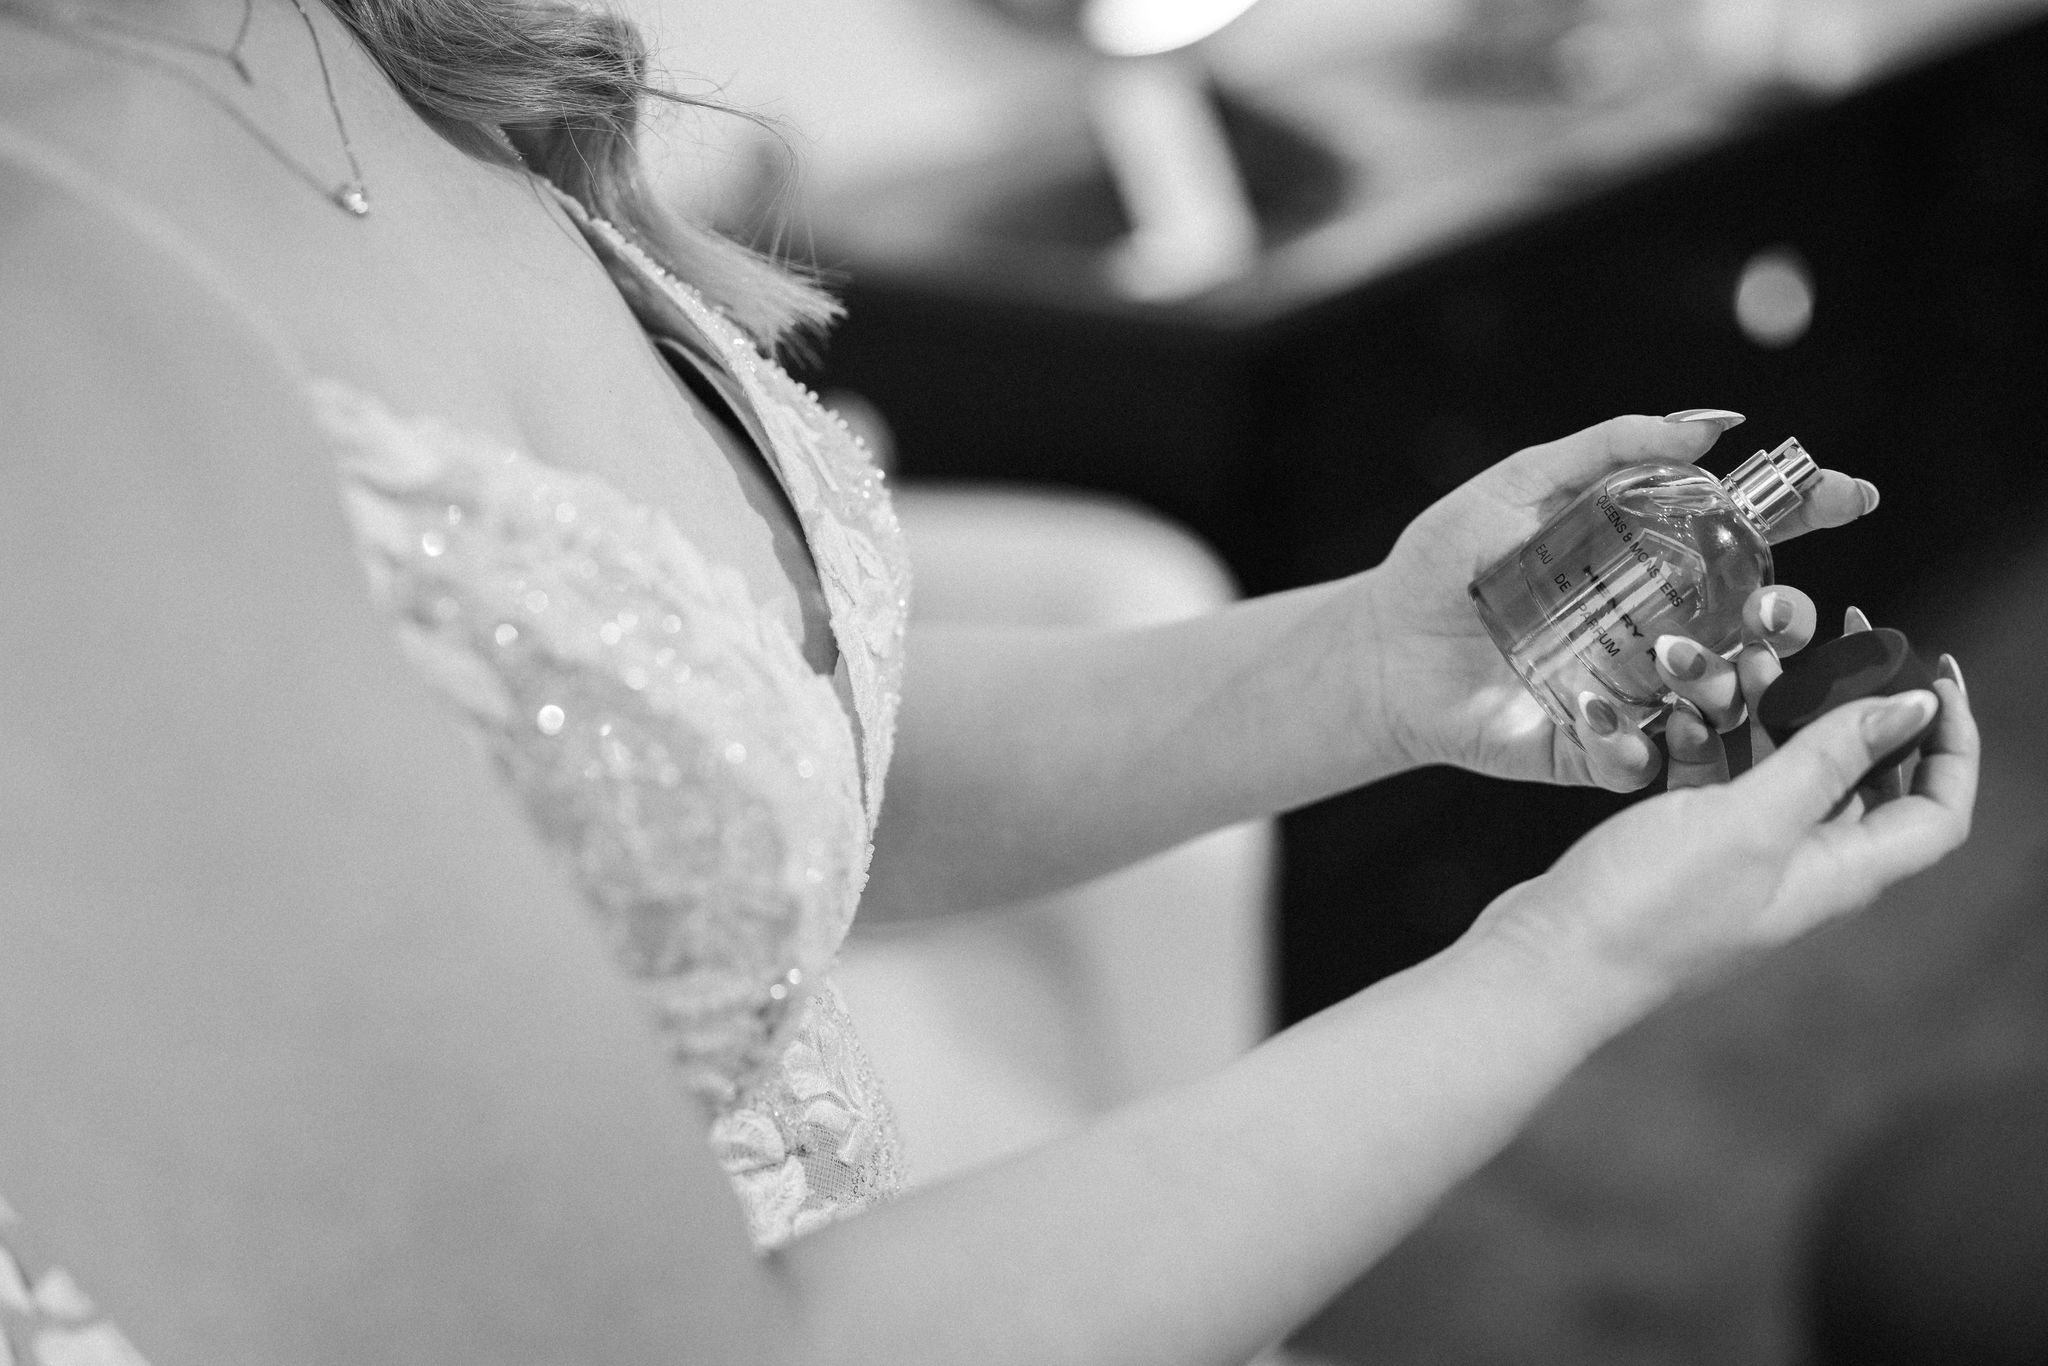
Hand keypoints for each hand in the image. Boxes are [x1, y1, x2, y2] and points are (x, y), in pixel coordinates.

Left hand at [1358, 413, 1875, 790]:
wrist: (1380, 648)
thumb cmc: (1444, 562)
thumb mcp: (1518, 486)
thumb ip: (1609, 450)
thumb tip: (1712, 424)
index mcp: (1656, 559)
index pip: (1752, 533)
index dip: (1806, 511)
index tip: (1850, 492)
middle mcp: (1663, 627)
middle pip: (1761, 625)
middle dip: (1789, 619)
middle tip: (1772, 611)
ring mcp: (1634, 691)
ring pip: (1718, 702)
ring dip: (1725, 688)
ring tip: (1688, 668)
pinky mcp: (1590, 749)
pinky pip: (1638, 761)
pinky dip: (1635, 748)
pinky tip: (1611, 724)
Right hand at [1473, 654, 1976, 1004]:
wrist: (1552, 960)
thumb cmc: (1652, 907)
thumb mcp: (1750, 820)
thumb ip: (1830, 758)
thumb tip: (1913, 707)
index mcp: (1841, 872)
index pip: (1938, 807)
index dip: (1951, 741)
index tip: (1931, 670)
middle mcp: (1805, 870)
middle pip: (1865, 780)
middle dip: (1854, 707)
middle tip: (1829, 643)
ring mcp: (1745, 862)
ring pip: (1788, 772)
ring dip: (1776, 715)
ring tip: (1743, 663)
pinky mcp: (1692, 852)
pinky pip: (1726, 783)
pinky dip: (1717, 742)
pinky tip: (1685, 713)